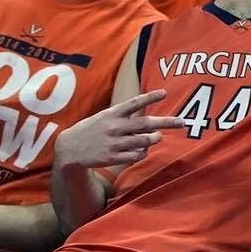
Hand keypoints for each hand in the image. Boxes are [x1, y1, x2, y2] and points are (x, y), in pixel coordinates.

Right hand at [54, 89, 184, 168]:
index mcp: (112, 114)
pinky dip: (143, 152)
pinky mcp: (112, 158)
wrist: (69, 149)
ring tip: (157, 137)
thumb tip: (149, 119)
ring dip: (155, 139)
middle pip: (146, 124)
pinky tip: (141, 150)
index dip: (149, 97)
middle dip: (167, 122)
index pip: (134, 103)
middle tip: (182, 122)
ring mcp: (114, 143)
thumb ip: (124, 115)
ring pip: (144, 141)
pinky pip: (136, 155)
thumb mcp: (104, 116)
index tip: (164, 93)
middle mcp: (115, 127)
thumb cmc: (92, 129)